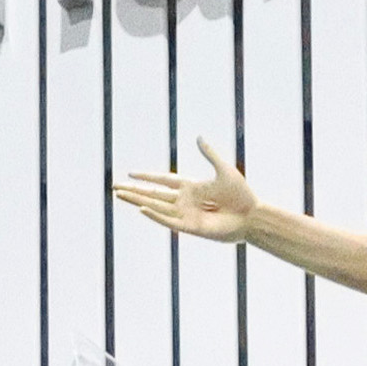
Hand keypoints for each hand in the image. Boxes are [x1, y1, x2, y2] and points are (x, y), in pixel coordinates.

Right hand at [115, 142, 262, 244]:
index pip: (163, 181)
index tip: (130, 174)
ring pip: (155, 207)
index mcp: (191, 188)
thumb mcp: (224, 170)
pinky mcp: (190, 228)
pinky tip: (141, 208)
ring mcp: (186, 215)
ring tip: (119, 196)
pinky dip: (154, 215)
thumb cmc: (241, 194)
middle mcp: (185, 202)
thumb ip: (210, 154)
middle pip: (153, 195)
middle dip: (134, 191)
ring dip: (137, 201)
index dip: (148, 178)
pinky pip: (168, 221)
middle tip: (114, 188)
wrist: (251, 216)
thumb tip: (198, 138)